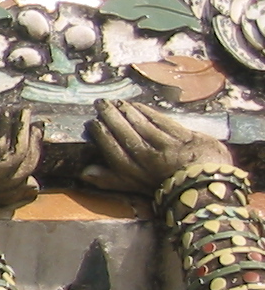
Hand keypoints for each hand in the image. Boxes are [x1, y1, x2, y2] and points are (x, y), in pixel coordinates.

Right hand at [85, 101, 231, 193]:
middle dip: (111, 117)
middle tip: (101, 104)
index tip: (93, 123)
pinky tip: (138, 105)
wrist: (206, 186)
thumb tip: (84, 172)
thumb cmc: (167, 186)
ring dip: (127, 111)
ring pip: (142, 125)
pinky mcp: (184, 137)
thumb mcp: (136, 187)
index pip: (113, 149)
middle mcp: (148, 158)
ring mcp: (167, 146)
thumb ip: (110, 179)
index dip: (102, 135)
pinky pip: (161, 121)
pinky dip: (147, 111)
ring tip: (117, 102)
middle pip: (125, 133)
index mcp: (134, 172)